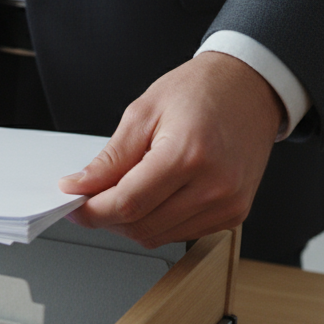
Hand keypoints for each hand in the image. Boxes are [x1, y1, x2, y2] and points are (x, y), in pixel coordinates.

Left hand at [58, 51, 283, 247]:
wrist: (250, 87)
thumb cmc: (201, 91)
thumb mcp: (143, 113)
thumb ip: (110, 158)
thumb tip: (80, 186)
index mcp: (188, 155)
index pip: (127, 204)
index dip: (92, 210)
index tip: (74, 205)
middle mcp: (213, 186)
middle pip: (140, 226)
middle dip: (107, 217)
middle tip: (94, 196)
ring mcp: (228, 204)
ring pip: (158, 236)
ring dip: (131, 222)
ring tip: (127, 190)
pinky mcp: (234, 213)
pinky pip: (180, 234)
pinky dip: (157, 222)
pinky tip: (156, 196)